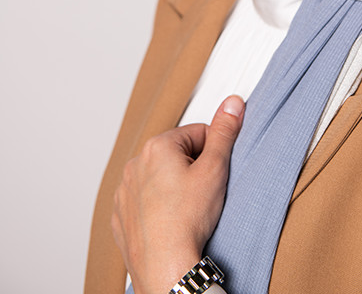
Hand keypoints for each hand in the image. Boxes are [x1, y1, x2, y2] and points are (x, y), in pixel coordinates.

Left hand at [111, 95, 244, 293]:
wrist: (166, 265)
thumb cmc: (188, 219)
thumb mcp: (215, 169)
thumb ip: (225, 132)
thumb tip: (233, 103)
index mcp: (157, 146)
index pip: (197, 134)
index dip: (212, 153)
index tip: (214, 174)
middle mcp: (134, 164)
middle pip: (177, 155)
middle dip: (192, 169)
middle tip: (203, 193)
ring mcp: (124, 192)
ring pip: (159, 179)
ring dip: (174, 187)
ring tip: (187, 210)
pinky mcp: (121, 216)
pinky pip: (144, 202)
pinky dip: (157, 208)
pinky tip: (170, 221)